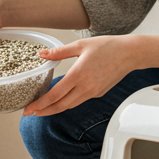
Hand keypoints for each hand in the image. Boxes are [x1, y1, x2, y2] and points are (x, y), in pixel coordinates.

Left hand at [23, 35, 142, 116]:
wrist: (129, 54)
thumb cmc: (108, 47)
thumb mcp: (80, 45)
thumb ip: (59, 52)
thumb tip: (42, 54)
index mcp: (79, 74)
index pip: (55, 95)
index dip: (40, 104)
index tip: (29, 109)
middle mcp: (86, 87)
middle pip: (60, 105)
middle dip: (44, 111)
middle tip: (30, 113)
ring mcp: (93, 92)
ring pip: (70, 106)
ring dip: (55, 109)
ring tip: (42, 109)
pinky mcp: (98, 93)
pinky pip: (79, 101)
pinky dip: (67, 103)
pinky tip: (61, 100)